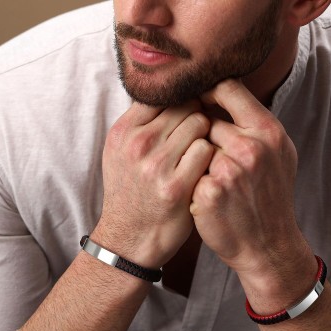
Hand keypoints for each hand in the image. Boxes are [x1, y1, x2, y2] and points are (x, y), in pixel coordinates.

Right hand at [94, 101, 212, 267]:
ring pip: (200, 123)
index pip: (162, 94)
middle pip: (185, 105)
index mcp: (123, 131)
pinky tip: (205, 168)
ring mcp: (156, 164)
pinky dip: (210, 156)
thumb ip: (140, 124)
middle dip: (196, 117)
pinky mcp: (176, 185)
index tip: (189, 112)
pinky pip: (206, 150)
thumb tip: (169, 92)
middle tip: (198, 136)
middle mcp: (137, 143)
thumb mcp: (120, 154)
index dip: (181, 100)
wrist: (130, 238)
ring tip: (199, 154)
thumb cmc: (131, 193)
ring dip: (206, 136)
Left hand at [191, 80, 314, 300]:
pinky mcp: (208, 192)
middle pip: (206, 119)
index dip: (208, 90)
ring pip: (195, 145)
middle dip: (202, 132)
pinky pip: (189, 171)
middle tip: (209, 151)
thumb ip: (256, 124)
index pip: (228, 88)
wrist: (267, 245)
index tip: (198, 98)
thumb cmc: (272, 197)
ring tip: (214, 177)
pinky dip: (193, 179)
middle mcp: (250, 148)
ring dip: (197, 157)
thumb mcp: (279, 155)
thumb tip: (227, 95)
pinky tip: (206, 194)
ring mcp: (228, 171)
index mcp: (269, 132)